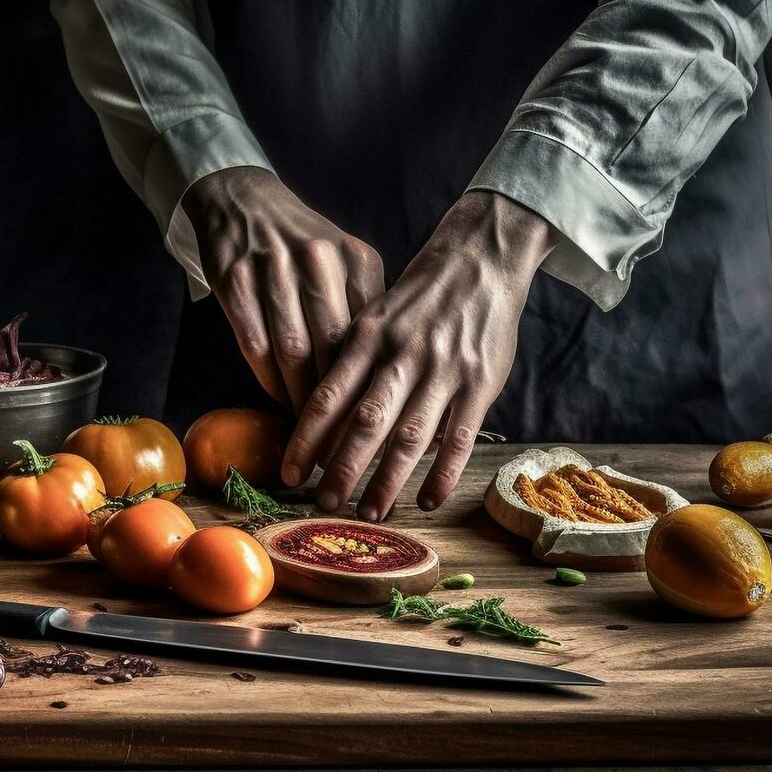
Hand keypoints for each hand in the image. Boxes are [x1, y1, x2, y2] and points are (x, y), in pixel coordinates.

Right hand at [184, 167, 385, 412]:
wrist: (242, 200)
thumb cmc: (302, 242)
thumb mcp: (347, 260)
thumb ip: (366, 305)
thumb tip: (386, 372)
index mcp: (355, 257)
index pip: (370, 332)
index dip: (373, 381)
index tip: (377, 419)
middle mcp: (316, 259)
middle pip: (332, 346)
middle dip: (339, 399)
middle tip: (345, 439)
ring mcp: (271, 268)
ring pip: (291, 350)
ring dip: (301, 398)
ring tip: (312, 431)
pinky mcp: (233, 279)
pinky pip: (254, 343)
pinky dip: (268, 380)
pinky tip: (280, 401)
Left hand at [281, 191, 560, 519]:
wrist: (481, 259)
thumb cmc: (418, 297)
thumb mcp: (375, 317)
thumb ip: (352, 363)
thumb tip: (323, 419)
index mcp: (369, 338)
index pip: (328, 397)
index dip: (306, 440)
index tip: (290, 474)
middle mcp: (403, 356)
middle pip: (366, 423)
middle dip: (342, 468)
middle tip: (324, 503)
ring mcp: (444, 372)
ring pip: (410, 436)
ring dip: (387, 480)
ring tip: (370, 511)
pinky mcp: (480, 384)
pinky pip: (459, 438)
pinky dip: (443, 473)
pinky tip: (426, 500)